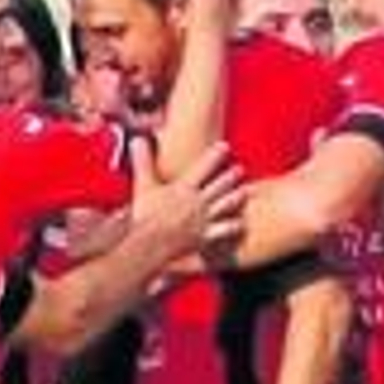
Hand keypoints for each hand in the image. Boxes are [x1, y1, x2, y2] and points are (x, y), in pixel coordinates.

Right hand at [129, 138, 244, 258]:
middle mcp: (198, 202)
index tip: (225, 147)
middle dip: (231, 176)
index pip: (203, 167)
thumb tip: (138, 140)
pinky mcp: (205, 236)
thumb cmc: (145, 215)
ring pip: (226, 205)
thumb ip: (143, 162)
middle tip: (240, 169)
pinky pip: (224, 230)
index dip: (215, 155)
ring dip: (236, 197)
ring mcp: (204, 219)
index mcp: (184, 188)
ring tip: (245, 192)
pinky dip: (233, 226)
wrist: (150, 243)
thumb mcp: (143, 185)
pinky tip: (241, 224)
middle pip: (220, 185)